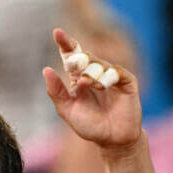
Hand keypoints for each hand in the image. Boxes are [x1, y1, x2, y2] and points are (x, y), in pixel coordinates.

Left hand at [43, 29, 141, 149]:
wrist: (111, 139)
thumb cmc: (89, 125)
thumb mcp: (67, 110)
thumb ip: (57, 92)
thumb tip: (45, 70)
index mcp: (78, 77)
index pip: (71, 55)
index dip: (65, 43)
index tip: (57, 32)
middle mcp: (94, 73)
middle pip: (85, 55)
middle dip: (77, 59)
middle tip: (72, 65)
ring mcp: (111, 76)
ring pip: (99, 63)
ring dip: (91, 73)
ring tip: (88, 85)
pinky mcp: (126, 81)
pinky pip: (116, 72)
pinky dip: (107, 77)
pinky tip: (102, 86)